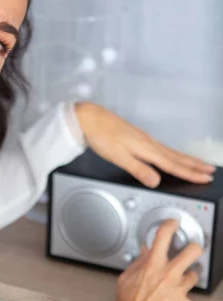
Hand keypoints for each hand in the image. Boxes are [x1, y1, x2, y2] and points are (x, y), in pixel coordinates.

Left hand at [74, 102, 214, 187]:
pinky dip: (174, 155)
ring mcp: (145, 140)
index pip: (172, 164)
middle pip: (177, 157)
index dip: (190, 173)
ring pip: (172, 152)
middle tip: (210, 171)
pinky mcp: (140, 139)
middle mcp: (149, 143)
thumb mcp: (118, 157)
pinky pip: (163, 149)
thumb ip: (138, 169)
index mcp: (146, 149)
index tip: (204, 178)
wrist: (90, 118)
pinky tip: (174, 157)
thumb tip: (156, 181)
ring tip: (200, 165)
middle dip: (194, 166)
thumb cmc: (101, 136)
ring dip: (188, 160)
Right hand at [113, 220, 201, 300]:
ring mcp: (179, 290)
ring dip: (186, 277)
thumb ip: (139, 262)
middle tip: (191, 249)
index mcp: (153, 264)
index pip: (164, 235)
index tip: (172, 224)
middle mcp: (169, 274)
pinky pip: (186, 298)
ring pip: (193, 275)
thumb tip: (145, 253)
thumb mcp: (126, 277)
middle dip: (194, 247)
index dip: (170, 224)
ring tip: (176, 282)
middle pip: (193, 251)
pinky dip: (180, 299)